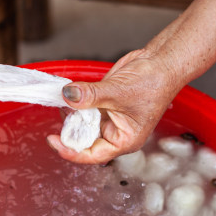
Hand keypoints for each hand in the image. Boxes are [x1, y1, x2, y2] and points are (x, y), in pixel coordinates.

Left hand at [47, 50, 182, 163]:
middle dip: (69, 129)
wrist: (161, 62)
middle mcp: (115, 132)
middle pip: (84, 140)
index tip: (54, 141)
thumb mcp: (118, 91)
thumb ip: (90, 95)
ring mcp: (108, 118)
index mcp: (124, 140)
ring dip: (70, 114)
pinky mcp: (103, 103)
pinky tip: (68, 93)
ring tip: (63, 101)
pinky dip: (74, 102)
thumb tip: (68, 96)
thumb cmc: (154, 83)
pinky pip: (84, 108)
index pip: (92, 154)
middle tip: (59, 114)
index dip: (71, 151)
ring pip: (82, 123)